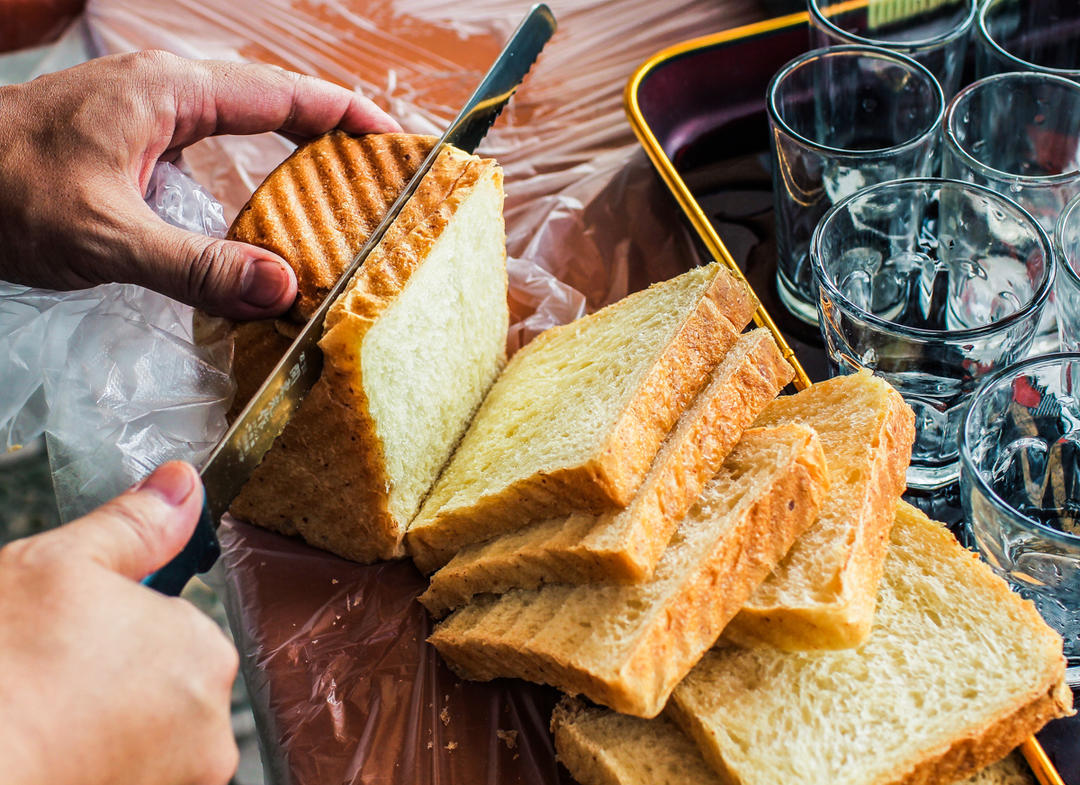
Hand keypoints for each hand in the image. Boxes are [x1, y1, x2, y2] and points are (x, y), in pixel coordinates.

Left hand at [0, 50, 399, 318]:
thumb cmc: (6, 192)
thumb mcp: (105, 237)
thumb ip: (195, 265)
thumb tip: (284, 289)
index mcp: (172, 91)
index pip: (286, 93)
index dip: (351, 115)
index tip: (402, 144)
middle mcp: (168, 87)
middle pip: (278, 100)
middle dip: (339, 132)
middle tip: (389, 175)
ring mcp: (150, 108)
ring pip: (249, 119)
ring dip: (302, 148)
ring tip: (350, 191)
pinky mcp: (136, 134)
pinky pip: (219, 139)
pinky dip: (261, 165)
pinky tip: (275, 204)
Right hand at [0, 462, 239, 784]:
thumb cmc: (3, 671)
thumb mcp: (62, 566)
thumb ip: (135, 526)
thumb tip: (181, 484)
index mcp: (203, 649)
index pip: (178, 628)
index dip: (122, 627)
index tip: (78, 635)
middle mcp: (210, 723)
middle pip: (169, 686)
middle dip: (123, 678)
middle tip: (56, 678)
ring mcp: (182, 778)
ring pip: (152, 738)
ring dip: (113, 727)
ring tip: (50, 718)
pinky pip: (132, 774)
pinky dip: (102, 766)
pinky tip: (57, 755)